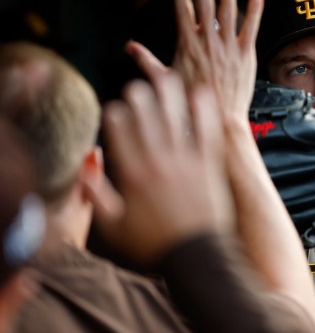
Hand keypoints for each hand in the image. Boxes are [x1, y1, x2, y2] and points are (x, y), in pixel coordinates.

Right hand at [85, 69, 235, 265]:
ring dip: (169, 93)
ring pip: (175, 117)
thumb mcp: (113, 226)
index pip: (119, 131)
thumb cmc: (153, 245)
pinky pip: (207, 131)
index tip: (116, 109)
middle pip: (145, 117)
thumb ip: (95, 193)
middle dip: (139, 97)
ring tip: (166, 75)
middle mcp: (158, 163)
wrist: (197, 257)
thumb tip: (86, 162)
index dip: (115, 114)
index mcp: (132, 176)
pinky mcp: (210, 166)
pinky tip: (202, 92)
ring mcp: (186, 162)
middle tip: (137, 87)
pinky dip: (204, 110)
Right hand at [126, 0, 262, 129]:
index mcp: (188, 45)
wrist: (221, 119)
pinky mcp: (246, 55)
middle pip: (205, 4)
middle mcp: (208, 42)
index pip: (183, 11)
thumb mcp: (166, 80)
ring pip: (229, 12)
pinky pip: (251, 29)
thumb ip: (147, 60)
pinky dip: (254, 12)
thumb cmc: (193, 103)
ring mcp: (228, 47)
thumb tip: (129, 47)